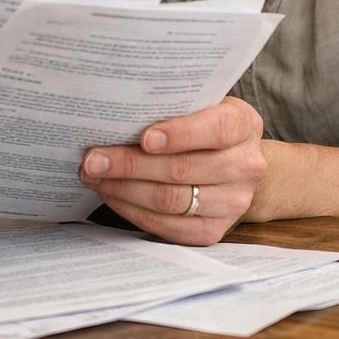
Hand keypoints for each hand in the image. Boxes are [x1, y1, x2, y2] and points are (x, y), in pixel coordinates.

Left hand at [78, 96, 264, 244]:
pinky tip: (112, 195)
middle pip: (183, 169)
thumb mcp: (204, 106)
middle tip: (93, 159)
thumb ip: (175, 108)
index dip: (180, 134)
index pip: (216, 129)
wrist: (238, 167)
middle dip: (131, 165)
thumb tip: (119, 113)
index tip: (144, 137)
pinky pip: (167, 226)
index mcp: (244, 126)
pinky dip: (133, 210)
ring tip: (94, 177)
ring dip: (125, 189)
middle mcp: (245, 166)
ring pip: (170, 200)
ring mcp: (233, 203)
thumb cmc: (207, 127)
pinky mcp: (213, 231)